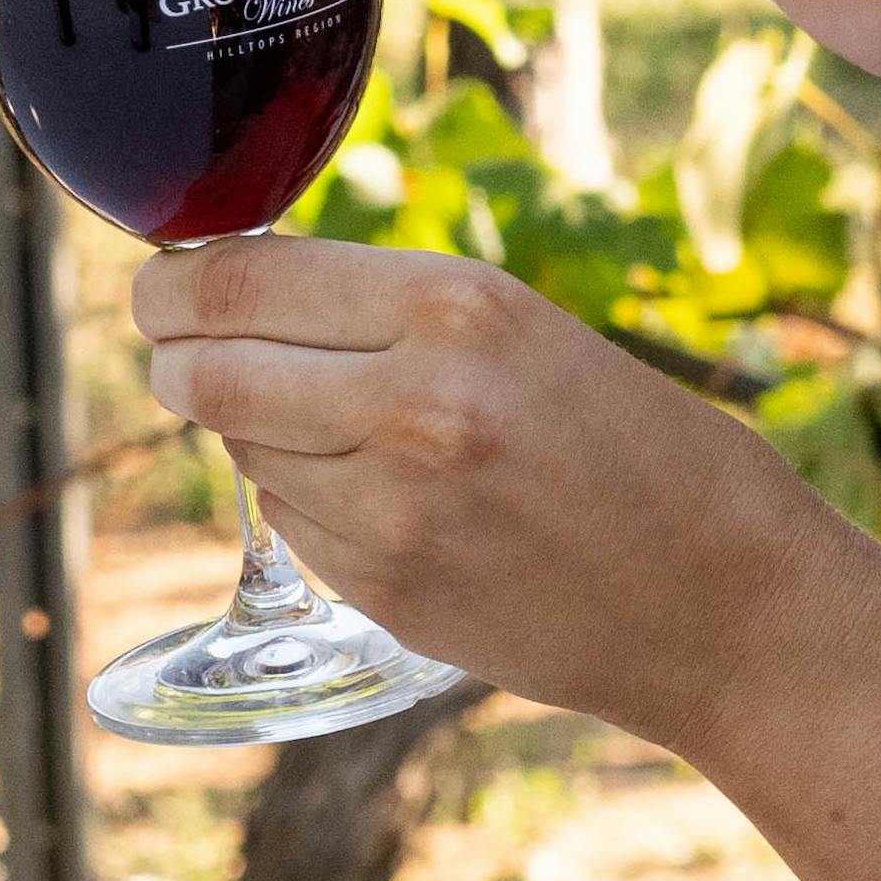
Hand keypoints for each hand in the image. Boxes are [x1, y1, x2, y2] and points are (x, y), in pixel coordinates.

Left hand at [129, 231, 871, 744]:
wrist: (724, 600)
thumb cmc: (637, 445)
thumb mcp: (521, 331)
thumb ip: (384, 312)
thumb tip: (237, 295)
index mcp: (455, 304)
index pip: (243, 280)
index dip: (174, 287)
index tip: (157, 287)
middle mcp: (412, 400)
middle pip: (212, 371)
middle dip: (176, 359)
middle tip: (171, 352)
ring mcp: (392, 508)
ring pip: (246, 452)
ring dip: (256, 435)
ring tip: (334, 430)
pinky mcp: (388, 590)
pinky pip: (294, 526)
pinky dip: (307, 505)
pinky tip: (382, 501)